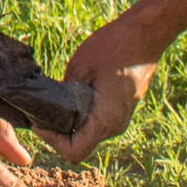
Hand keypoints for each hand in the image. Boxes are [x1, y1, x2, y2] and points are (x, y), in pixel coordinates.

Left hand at [34, 12, 161, 162]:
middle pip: (79, 144)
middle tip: (40, 109)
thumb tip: (49, 104)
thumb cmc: (116, 47)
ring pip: (87, 132)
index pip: (74, 152)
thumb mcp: (80, 67)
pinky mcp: (119, 109)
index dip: (52, 141)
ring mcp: (119, 118)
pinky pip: (95, 120)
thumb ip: (65, 92)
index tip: (39, 121)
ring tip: (53, 99)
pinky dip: (80, 113)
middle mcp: (115, 126)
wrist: (147, 34)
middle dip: (56, 130)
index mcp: (105, 120)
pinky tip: (70, 92)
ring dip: (68, 121)